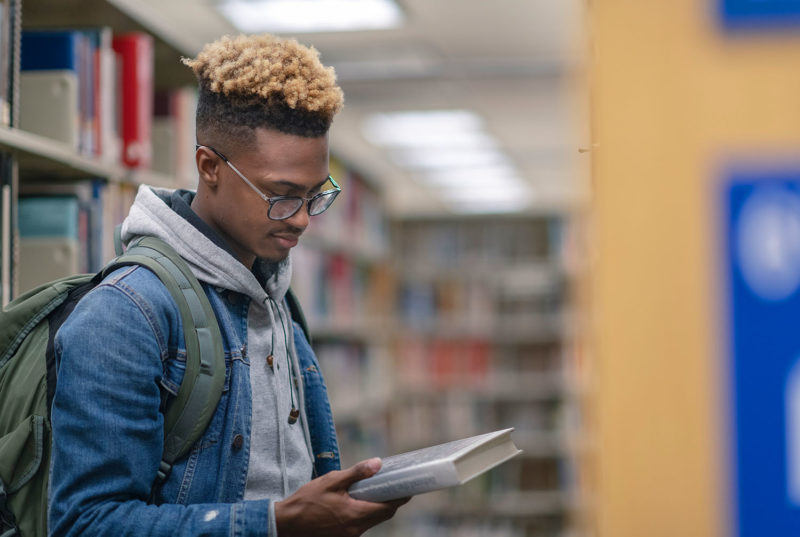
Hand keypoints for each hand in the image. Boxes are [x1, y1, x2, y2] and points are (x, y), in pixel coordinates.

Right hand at [274, 458, 410, 536]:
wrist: (286, 524)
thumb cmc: (307, 502)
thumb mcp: (332, 481)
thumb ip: (356, 473)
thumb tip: (378, 464)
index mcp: (356, 515)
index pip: (388, 508)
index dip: (400, 498)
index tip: (408, 488)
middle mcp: (356, 530)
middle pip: (382, 516)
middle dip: (391, 502)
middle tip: (395, 487)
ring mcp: (349, 536)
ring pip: (371, 521)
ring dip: (377, 508)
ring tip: (377, 491)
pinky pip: (360, 526)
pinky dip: (365, 514)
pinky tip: (358, 503)